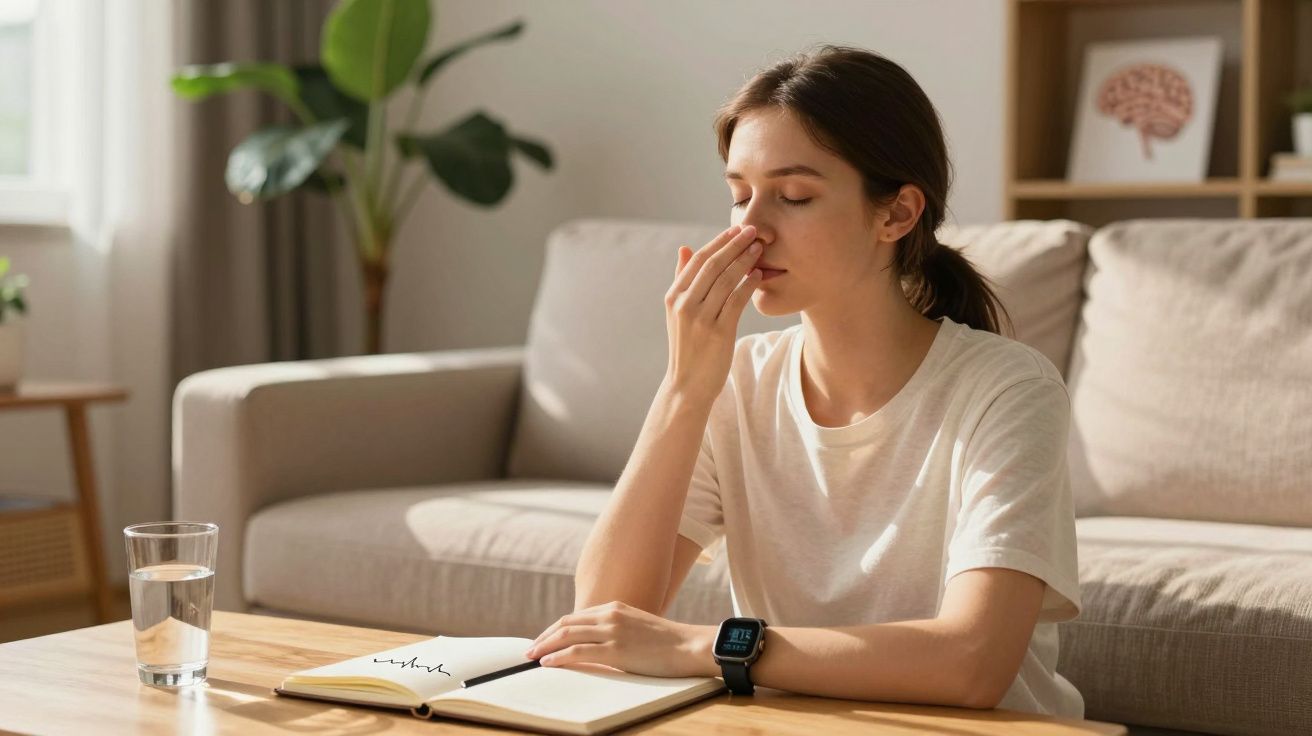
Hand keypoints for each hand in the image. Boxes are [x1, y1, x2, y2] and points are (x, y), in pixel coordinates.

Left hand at [524, 601, 715, 677]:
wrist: (689, 646)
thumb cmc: (667, 642)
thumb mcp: (637, 627)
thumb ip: (616, 630)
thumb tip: (596, 645)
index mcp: (614, 607)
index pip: (575, 617)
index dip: (554, 629)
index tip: (543, 640)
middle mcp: (610, 615)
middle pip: (565, 623)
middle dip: (544, 637)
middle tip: (529, 650)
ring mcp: (612, 631)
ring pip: (567, 635)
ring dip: (545, 646)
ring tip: (532, 657)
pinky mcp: (616, 650)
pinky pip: (578, 651)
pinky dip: (558, 657)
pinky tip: (548, 663)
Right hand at [663, 224, 762, 405]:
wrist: (688, 385)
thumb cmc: (687, 346)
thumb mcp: (677, 312)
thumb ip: (681, 280)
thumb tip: (684, 248)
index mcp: (673, 296)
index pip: (698, 260)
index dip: (719, 242)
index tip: (736, 229)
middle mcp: (684, 304)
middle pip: (713, 265)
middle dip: (734, 244)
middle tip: (753, 230)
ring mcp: (700, 318)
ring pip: (727, 280)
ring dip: (745, 260)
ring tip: (759, 248)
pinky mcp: (718, 332)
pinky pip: (737, 301)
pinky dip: (749, 285)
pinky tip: (759, 275)